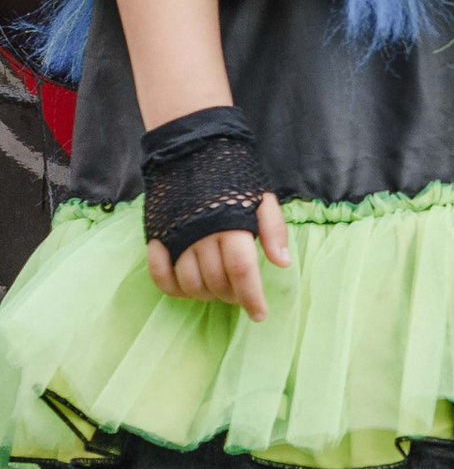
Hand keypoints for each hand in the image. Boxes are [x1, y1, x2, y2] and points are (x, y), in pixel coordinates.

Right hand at [147, 193, 290, 319]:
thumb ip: (273, 230)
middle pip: (216, 281)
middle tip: (241, 295)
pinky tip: (188, 288)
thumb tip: (282, 263)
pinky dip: (173, 288)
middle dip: (232, 296)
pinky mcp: (157, 237)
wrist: (191, 153)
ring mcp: (177, 238)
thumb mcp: (262, 199)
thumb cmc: (234, 180)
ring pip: (189, 283)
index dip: (251, 296)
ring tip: (219, 290)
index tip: (260, 315)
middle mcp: (202, 235)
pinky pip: (160, 276)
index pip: (242, 271)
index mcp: (231, 226)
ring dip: (206, 295)